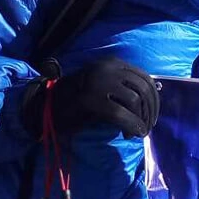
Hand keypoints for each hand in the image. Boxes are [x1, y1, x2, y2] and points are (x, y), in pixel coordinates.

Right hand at [23, 57, 158, 138]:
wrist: (45, 107)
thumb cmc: (78, 101)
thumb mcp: (104, 88)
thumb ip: (124, 90)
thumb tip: (151, 104)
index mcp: (112, 63)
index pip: (144, 77)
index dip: (154, 99)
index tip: (152, 115)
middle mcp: (107, 68)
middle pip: (143, 88)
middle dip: (150, 111)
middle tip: (147, 127)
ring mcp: (98, 82)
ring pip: (135, 100)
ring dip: (141, 120)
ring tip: (136, 132)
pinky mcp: (91, 99)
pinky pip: (120, 114)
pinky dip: (132, 126)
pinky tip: (131, 134)